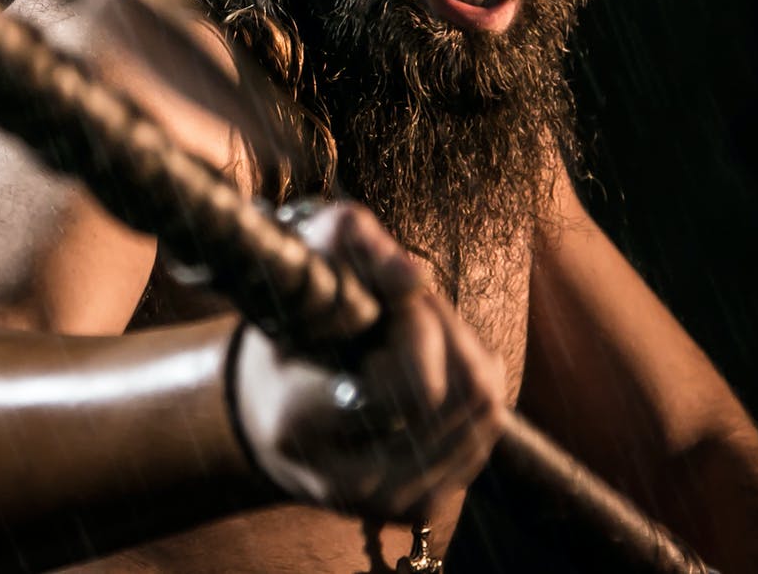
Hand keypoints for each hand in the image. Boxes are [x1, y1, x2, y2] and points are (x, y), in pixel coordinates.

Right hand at [232, 202, 507, 521]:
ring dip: (466, 356)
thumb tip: (416, 278)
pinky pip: (486, 433)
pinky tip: (437, 368)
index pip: (408, 388)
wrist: (272, 409)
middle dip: (448, 334)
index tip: (392, 299)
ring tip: (421, 334)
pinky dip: (475, 388)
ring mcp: (383, 500)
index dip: (416, 327)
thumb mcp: (307, 269)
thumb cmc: (293, 326)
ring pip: (483, 415)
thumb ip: (355, 250)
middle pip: (458, 397)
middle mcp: (342, 479)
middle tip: (411, 309)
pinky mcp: (416, 507)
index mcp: (298, 422)